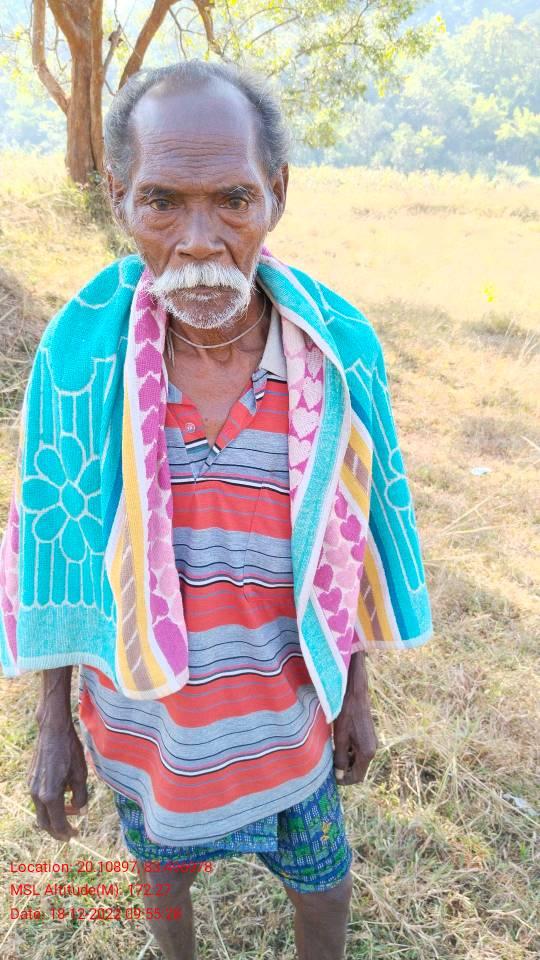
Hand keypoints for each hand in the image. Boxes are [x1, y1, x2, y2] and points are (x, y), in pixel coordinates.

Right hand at [27, 723, 87, 841]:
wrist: (53, 731)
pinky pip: (39, 798)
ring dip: (54, 815)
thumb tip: (82, 812)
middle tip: (70, 833)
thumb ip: (81, 797)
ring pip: (41, 811)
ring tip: (70, 809)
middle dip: (57, 830)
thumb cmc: (70, 751)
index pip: (58, 823)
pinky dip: (50, 804)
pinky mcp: (31, 779)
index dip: (67, 832)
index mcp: (50, 796)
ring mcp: (31, 786)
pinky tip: (63, 794)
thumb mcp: (81, 775)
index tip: (76, 835)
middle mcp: (37, 794)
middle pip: (45, 823)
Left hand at [332, 653, 377, 785]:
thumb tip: (339, 776)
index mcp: (367, 752)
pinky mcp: (368, 736)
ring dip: (346, 761)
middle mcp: (372, 749)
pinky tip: (338, 745)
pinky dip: (349, 752)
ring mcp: (371, 742)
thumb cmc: (346, 714)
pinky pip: (359, 751)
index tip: (332, 778)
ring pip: (358, 760)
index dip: (345, 780)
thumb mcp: (340, 737)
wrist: (355, 694)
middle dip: (345, 771)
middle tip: (329, 767)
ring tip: (332, 754)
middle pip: (359, 769)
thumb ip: (340, 758)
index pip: (358, 777)